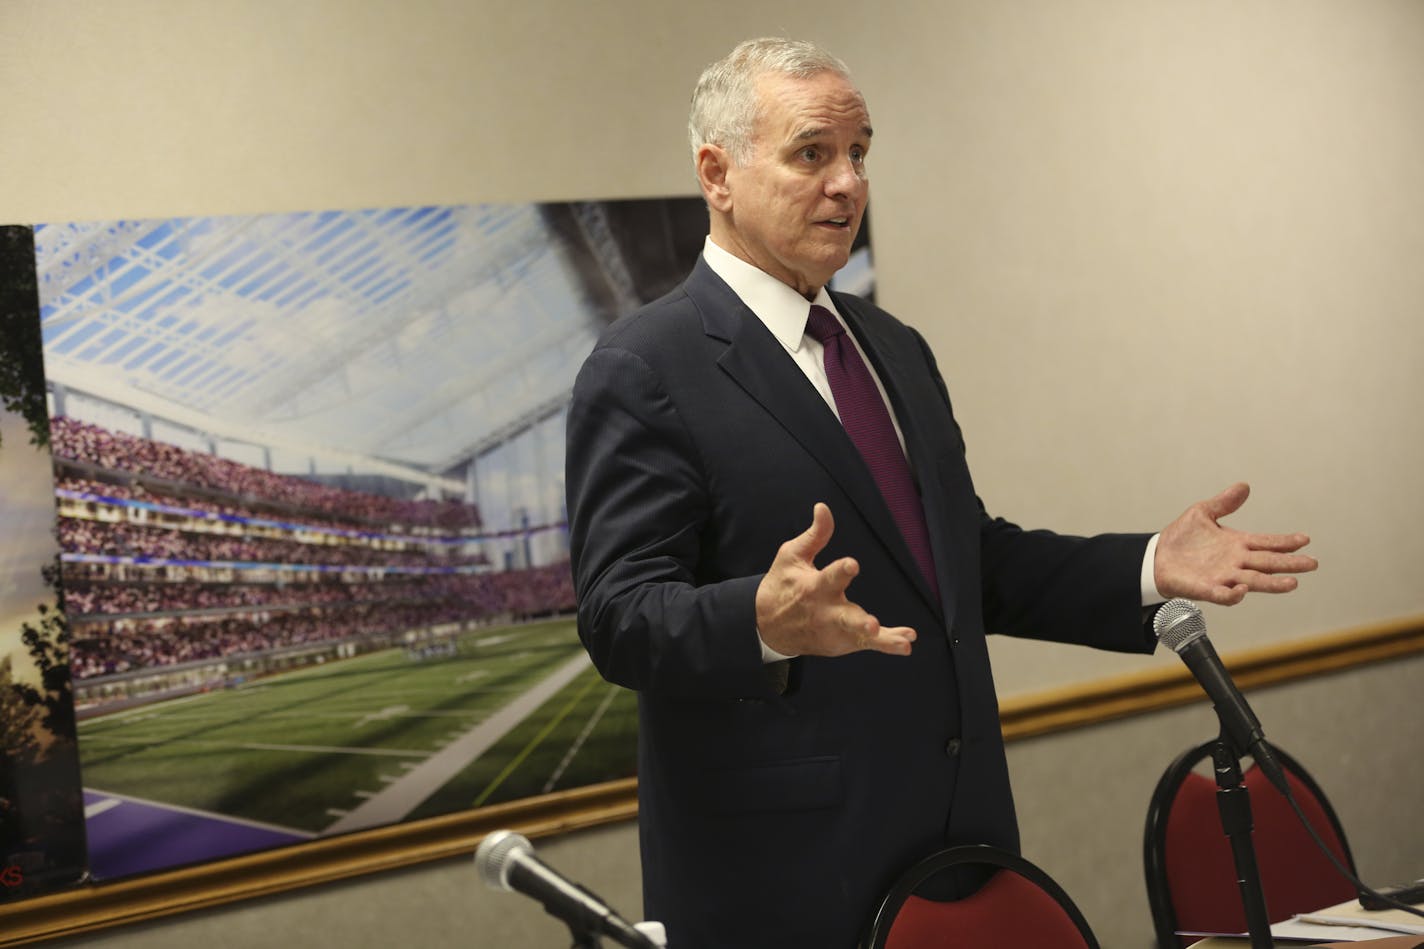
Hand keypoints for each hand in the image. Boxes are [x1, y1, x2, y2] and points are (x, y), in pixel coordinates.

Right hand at [755, 503, 916, 656]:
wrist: (767, 625)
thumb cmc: (782, 585)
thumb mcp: (792, 556)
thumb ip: (815, 534)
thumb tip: (823, 507)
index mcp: (813, 587)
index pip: (830, 578)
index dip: (841, 570)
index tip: (852, 564)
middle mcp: (825, 611)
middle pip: (845, 618)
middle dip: (859, 623)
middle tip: (872, 626)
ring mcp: (835, 629)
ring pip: (861, 635)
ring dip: (882, 640)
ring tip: (902, 643)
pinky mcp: (842, 641)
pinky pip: (867, 644)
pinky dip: (887, 644)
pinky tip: (906, 643)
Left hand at [1154, 482, 1317, 605]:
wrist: (1157, 557)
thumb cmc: (1182, 538)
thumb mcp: (1202, 513)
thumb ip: (1224, 503)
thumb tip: (1244, 486)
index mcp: (1237, 543)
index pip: (1266, 542)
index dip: (1285, 541)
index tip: (1305, 539)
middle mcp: (1235, 562)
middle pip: (1267, 563)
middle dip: (1290, 564)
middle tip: (1312, 563)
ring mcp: (1223, 577)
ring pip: (1254, 581)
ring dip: (1272, 584)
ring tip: (1291, 583)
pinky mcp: (1207, 589)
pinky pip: (1223, 594)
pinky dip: (1234, 594)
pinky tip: (1243, 590)